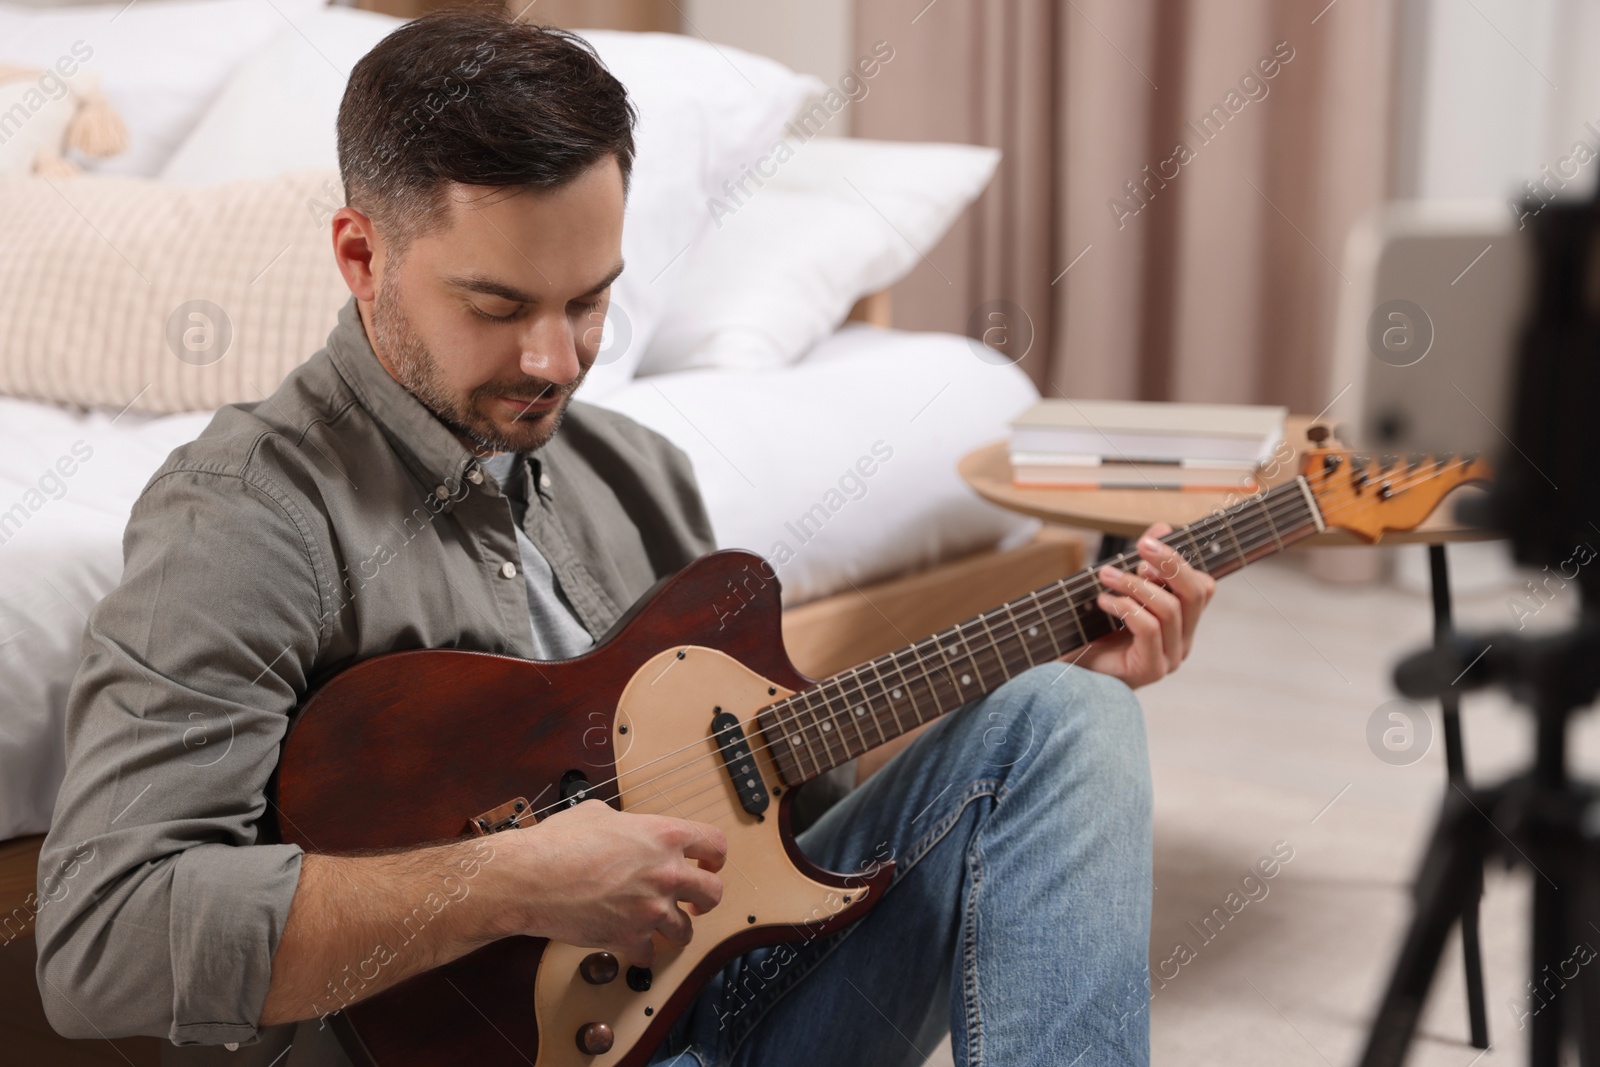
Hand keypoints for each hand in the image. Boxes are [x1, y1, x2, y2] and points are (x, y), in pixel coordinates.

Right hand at [507, 799, 725, 965]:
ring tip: (661, 926)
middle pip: (713, 893)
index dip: (715, 856)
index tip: (710, 864)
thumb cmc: (558, 842)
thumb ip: (626, 825)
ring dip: (674, 929)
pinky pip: (650, 954)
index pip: (715, 844)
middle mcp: (666, 873)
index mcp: (664, 836)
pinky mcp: (631, 938)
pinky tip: (632, 944)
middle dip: (706, 899)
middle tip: (695, 902)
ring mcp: (652, 909)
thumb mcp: (599, 814)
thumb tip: (625, 832)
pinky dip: (642, 952)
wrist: (532, 878)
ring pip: (686, 931)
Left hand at [1072, 522, 1215, 687]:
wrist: (1068, 674)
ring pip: (1170, 609)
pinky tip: (1103, 601)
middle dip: (1170, 563)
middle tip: (1140, 546)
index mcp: (1182, 623)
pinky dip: (1126, 607)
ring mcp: (1170, 658)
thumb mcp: (1120, 591)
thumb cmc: (1095, 632)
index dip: (1181, 560)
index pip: (1203, 587)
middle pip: (1196, 594)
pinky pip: (1149, 629)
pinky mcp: (1151, 669)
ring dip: (1136, 585)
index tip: (1147, 542)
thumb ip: (1143, 563)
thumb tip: (1162, 528)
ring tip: (1107, 575)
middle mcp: (1182, 641)